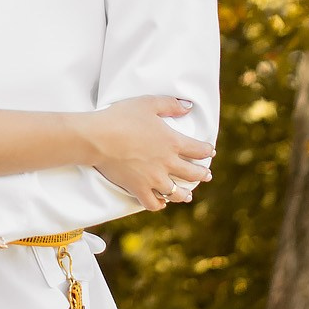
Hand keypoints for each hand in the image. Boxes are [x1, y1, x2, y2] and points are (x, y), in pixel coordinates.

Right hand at [85, 95, 213, 211]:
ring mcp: (153, 179)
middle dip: (203, 175)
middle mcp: (167, 163)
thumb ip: (171, 104)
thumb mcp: (148, 103)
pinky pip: (154, 203)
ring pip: (177, 193)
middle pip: (193, 174)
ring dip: (185, 194)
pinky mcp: (138, 189)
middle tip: (207, 175)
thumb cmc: (121, 117)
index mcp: (172, 142)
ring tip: (188, 195)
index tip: (210, 152)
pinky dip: (160, 204)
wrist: (98, 138)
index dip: (207, 150)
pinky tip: (162, 202)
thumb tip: (189, 107)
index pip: (198, 149)